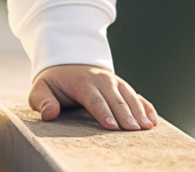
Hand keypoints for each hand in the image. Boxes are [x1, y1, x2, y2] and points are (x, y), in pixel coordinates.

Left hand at [28, 64, 157, 130]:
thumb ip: (42, 100)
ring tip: (147, 127)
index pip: (93, 99)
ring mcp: (114, 82)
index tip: (112, 126)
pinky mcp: (123, 87)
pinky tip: (153, 121)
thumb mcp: (41, 88)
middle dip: (124, 114)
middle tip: (134, 129)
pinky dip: (146, 107)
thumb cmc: (55, 82)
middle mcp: (101, 80)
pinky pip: (137, 96)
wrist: (68, 64)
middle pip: (115, 99)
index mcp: (82, 82)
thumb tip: (50, 113)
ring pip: (129, 96)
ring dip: (139, 111)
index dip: (103, 112)